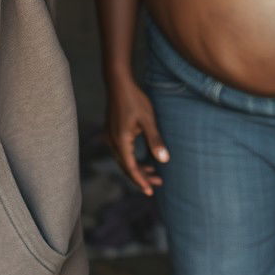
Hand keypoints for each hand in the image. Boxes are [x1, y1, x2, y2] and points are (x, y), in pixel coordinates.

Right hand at [105, 79, 169, 196]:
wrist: (118, 82)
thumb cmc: (134, 99)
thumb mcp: (148, 120)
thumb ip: (155, 141)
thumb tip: (163, 161)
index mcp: (121, 141)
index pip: (130, 167)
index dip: (141, 181)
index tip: (150, 191)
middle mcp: (113, 141)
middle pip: (126, 166)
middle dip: (141, 177)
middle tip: (158, 184)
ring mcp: (110, 136)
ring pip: (123, 160)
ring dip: (137, 168)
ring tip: (154, 174)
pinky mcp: (112, 131)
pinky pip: (121, 152)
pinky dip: (132, 159)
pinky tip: (143, 159)